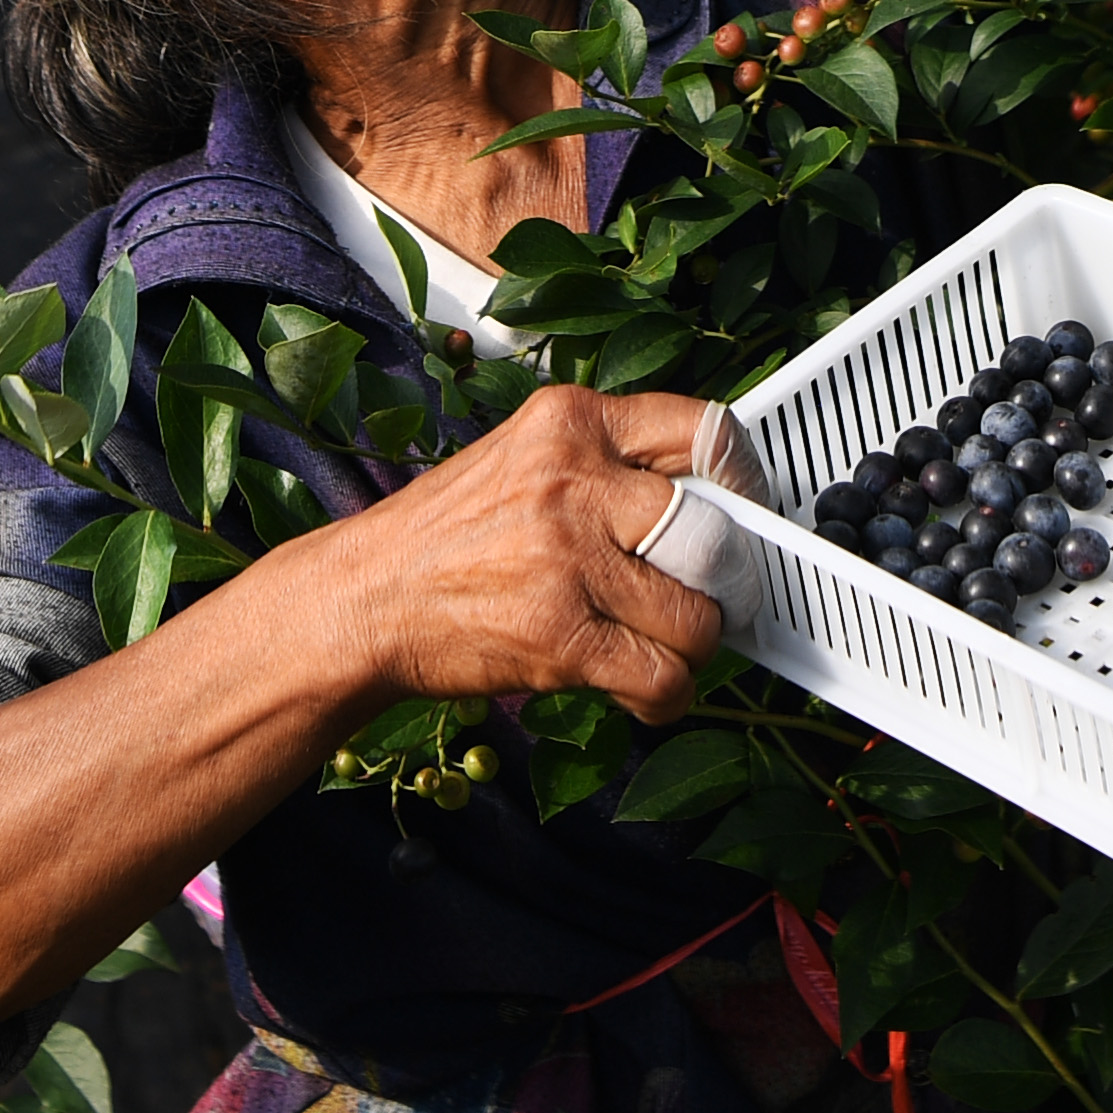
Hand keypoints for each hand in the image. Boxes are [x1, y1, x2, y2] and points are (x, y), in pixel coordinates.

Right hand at [336, 382, 720, 719]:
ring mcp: (567, 559)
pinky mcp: (558, 637)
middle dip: (727, 577)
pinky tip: (644, 686)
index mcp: (572, 419)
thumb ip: (612, 461)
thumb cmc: (450, 532)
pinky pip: (661, 676)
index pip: (704, 430)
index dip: (743, 479)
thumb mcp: (528, 456)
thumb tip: (714, 496)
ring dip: (696, 643)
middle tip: (714, 593)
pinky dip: (668, 694)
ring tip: (665, 642)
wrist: (362, 598)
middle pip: (715, 530)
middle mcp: (575, 479)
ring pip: (698, 614)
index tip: (749, 510)